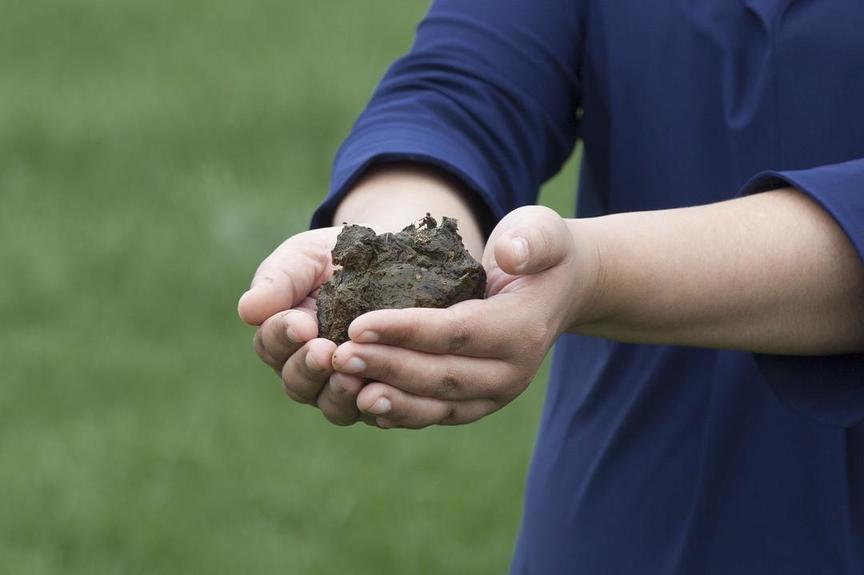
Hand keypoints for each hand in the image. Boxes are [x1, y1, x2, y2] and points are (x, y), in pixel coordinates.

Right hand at [238, 226, 373, 425]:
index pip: (271, 345)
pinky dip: (375, 404)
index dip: (283, 336)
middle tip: (324, 351)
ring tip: (351, 377)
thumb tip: (247, 311)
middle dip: (308, 367)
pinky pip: (375, 411)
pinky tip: (381, 391)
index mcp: (285, 336)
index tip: (301, 324)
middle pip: (296, 382)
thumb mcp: (306, 257)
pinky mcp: (383, 394)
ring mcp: (345, 384)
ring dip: (337, 393)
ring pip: (330, 404)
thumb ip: (279, 280)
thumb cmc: (339, 256)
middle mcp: (310, 367)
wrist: (393, 258)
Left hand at [331, 206, 599, 428]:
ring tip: (344, 386)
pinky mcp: (477, 404)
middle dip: (387, 366)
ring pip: (437, 405)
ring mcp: (495, 394)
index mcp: (523, 329)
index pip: (458, 333)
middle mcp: (512, 372)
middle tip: (338, 356)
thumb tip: (509, 254)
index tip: (358, 324)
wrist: (556, 291)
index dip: (407, 331)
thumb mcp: (542, 230)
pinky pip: (436, 415)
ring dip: (388, 399)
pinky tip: (361, 404)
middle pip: (442, 375)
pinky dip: (400, 413)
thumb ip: (530, 239)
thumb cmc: (538, 253)